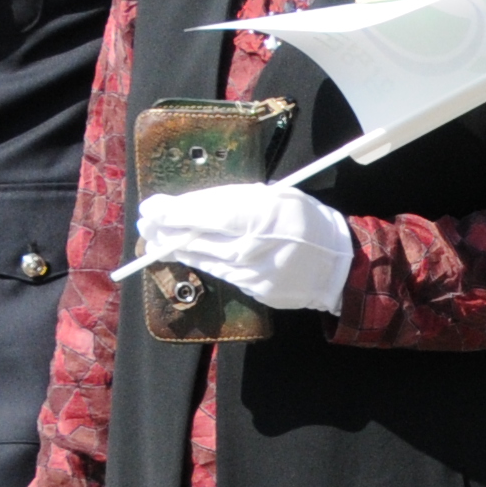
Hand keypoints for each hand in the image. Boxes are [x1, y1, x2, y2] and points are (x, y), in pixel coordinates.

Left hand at [135, 181, 354, 314]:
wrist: (339, 264)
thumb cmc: (307, 221)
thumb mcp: (277, 196)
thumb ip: (236, 201)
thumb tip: (192, 205)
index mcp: (263, 215)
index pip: (206, 215)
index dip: (174, 212)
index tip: (152, 207)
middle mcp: (254, 247)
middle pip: (198, 239)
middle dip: (166, 230)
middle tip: (146, 222)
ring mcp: (253, 273)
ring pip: (203, 258)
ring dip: (177, 247)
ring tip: (159, 237)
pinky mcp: (254, 290)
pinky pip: (220, 272)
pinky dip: (203, 261)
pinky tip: (191, 252)